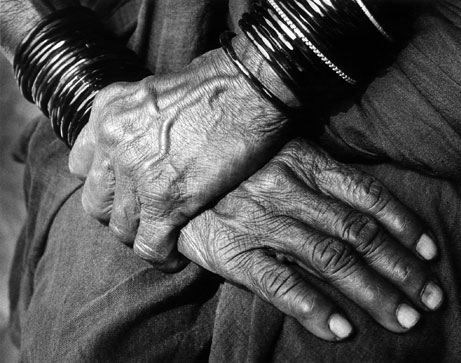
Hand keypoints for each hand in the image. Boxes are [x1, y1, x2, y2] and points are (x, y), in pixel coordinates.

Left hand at [68, 40, 290, 271]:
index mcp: (107, 114)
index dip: (106, 184)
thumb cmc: (216, 85)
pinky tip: (177, 256)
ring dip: (142, 237)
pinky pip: (150, 246)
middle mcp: (113, 143)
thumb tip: (144, 147)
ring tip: (164, 236)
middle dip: (119, 214)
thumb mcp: (156, 91)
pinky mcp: (167, 199)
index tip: (126, 191)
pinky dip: (163, 257)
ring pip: (120, 229)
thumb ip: (136, 121)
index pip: (80, 166)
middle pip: (96, 203)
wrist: (248, 88)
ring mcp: (137, 173)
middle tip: (146, 217)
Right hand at [178, 138, 442, 340]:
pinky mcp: (235, 252)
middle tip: (428, 297)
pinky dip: (313, 307)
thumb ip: (314, 173)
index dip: (402, 224)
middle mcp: (289, 192)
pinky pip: (280, 283)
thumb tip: (358, 204)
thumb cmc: (231, 166)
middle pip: (356, 234)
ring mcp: (263, 224)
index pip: (366, 194)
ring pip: (328, 260)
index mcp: (303, 162)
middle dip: (398, 268)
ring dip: (371, 291)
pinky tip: (340, 328)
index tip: (428, 252)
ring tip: (402, 317)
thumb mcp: (274, 151)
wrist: (173, 174)